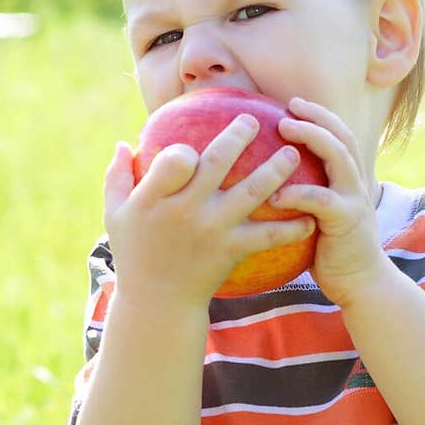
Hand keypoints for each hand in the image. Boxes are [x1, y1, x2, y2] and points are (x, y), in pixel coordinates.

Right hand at [102, 113, 315, 309]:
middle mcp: (185, 211)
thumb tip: (122, 143)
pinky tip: (309, 218)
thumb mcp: (115, 216)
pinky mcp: (232, 250)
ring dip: (276, 169)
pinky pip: (267, 236)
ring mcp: (212, 230)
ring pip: (250, 192)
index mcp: (155, 198)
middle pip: (218, 165)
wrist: (159, 302)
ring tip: (292, 153)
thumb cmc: (135, 253)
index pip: (175, 161)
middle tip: (254, 121)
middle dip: (239, 136)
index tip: (194, 146)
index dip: (186, 150)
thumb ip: (117, 177)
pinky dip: (290, 228)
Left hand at [269, 97, 385, 308]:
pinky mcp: (346, 221)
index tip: (293, 104)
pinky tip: (273, 196)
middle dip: (316, 116)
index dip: (319, 116)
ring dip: (311, 138)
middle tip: (289, 106)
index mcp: (349, 180)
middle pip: (341, 136)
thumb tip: (265, 185)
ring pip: (338, 156)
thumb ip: (304, 196)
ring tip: (283, 129)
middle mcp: (355, 183)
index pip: (339, 136)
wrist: (361, 283)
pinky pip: (321, 200)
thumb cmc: (330, 251)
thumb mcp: (318, 216)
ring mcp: (354, 200)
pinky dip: (297, 194)